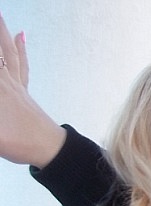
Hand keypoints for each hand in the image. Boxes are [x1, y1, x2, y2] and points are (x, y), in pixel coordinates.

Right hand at [0, 12, 65, 167]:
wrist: (51, 149)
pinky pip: (20, 63)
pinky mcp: (24, 91)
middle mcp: (4, 80)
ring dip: (1, 32)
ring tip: (0, 15)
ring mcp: (16, 84)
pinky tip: (21, 36)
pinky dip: (19, 48)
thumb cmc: (21, 141)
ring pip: (6, 51)